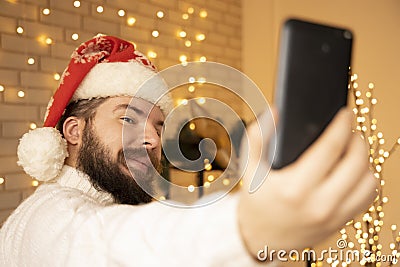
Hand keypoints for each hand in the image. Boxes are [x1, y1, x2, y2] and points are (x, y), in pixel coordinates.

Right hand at [237, 108, 376, 255]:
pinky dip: (366, 180)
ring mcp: (333, 216)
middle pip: (356, 162)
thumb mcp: (250, 168)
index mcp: (294, 188)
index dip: (341, 126)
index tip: (345, 113)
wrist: (258, 238)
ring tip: (350, 151)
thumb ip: (259, 136)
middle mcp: (319, 204)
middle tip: (349, 130)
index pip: (330, 148)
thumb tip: (276, 111)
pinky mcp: (340, 223)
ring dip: (363, 161)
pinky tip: (351, 172)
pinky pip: (368, 197)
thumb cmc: (255, 201)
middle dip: (357, 139)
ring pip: (368, 181)